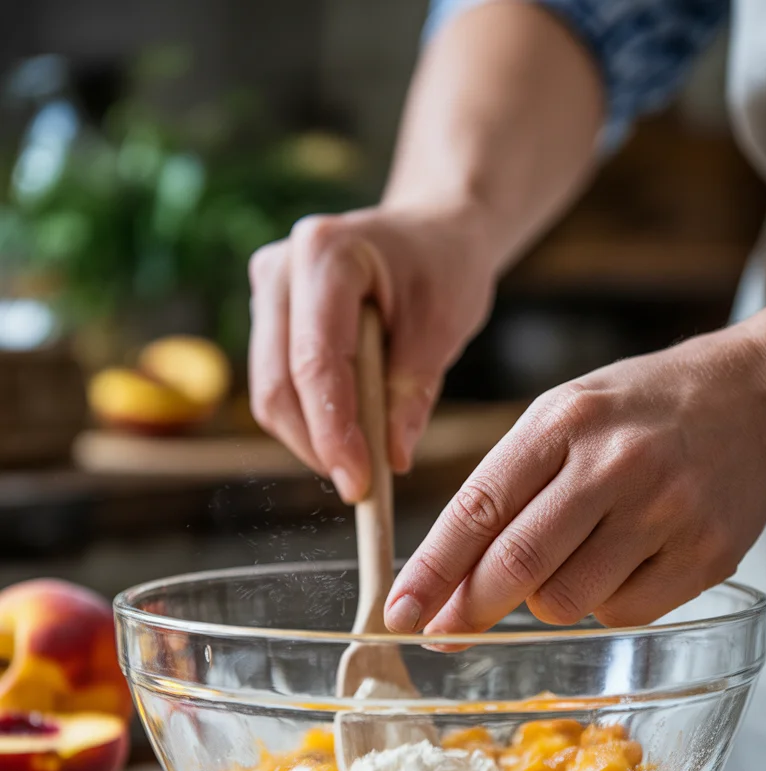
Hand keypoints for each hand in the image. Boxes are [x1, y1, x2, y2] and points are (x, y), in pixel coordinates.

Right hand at [248, 206, 495, 501]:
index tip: (359, 483)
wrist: (431, 235)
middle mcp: (280, 268)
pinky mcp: (269, 318)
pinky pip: (278, 387)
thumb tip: (391, 460)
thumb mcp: (445, 327)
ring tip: (364, 460)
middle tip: (361, 487)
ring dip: (312, 439)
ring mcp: (267, 292)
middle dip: (317, 446)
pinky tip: (349, 435)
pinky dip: (311, 422)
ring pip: (271, 394)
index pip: (316, 362)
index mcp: (326, 253)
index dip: (333, 432)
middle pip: (279, 384)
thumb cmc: (444, 270)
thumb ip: (413, 392)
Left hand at [385, 329, 765, 632]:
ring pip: (566, 602)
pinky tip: (623, 565)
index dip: (431, 571)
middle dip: (469, 609)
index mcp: (563, 422)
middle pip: (517, 565)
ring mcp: (666, 510)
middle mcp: (614, 464)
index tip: (398, 613)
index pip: (477, 508)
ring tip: (572, 560)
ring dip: (545, 601)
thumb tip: (443, 587)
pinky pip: (624, 614)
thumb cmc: (635, 415)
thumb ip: (503, 491)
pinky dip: (604, 605)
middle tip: (445, 631)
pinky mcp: (707, 554)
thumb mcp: (561, 419)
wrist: (755, 404)